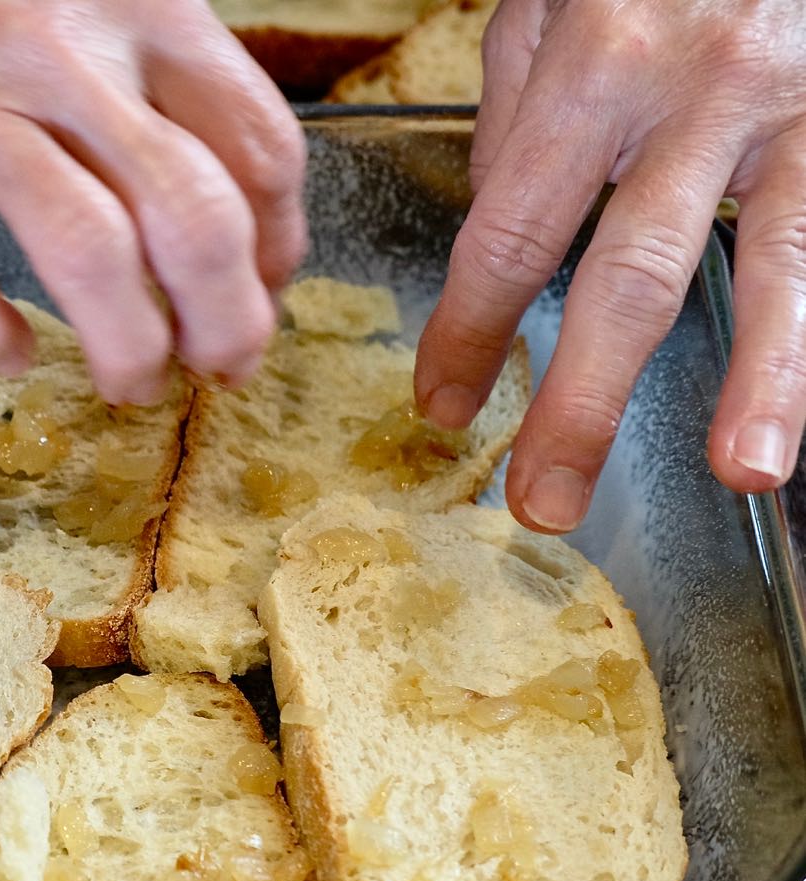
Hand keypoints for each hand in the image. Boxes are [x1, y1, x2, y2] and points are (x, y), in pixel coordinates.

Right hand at [0, 0, 306, 404]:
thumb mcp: (71, 16)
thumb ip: (151, 98)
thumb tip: (240, 235)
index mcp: (134, 3)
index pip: (256, 143)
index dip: (279, 245)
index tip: (261, 295)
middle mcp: (59, 44)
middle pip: (192, 212)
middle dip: (227, 319)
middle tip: (218, 367)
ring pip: (91, 253)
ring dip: (130, 346)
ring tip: (130, 381)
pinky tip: (3, 351)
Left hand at [415, 0, 805, 531]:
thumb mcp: (546, 5)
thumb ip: (515, 120)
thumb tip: (496, 235)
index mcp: (593, 66)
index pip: (509, 236)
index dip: (470, 333)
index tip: (444, 402)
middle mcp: (697, 93)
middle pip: (629, 278)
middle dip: (581, 403)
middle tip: (542, 499)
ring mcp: (795, 106)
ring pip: (776, 262)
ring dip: (763, 380)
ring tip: (746, 472)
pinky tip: (804, 401)